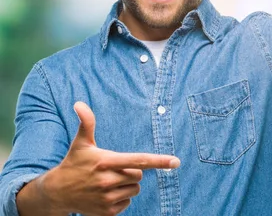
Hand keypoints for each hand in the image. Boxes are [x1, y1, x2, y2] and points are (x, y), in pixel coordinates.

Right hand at [42, 102, 179, 215]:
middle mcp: (107, 181)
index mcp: (105, 161)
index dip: (159, 161)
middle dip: (130, 171)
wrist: (57, 193)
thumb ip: (87, 123)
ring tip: (107, 182)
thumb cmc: (74, 163)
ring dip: (127, 185)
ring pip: (135, 189)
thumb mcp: (81, 143)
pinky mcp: (107, 212)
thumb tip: (79, 103)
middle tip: (112, 170)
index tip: (176, 162)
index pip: (139, 160)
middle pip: (139, 175)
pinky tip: (105, 195)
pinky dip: (121, 199)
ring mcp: (107, 198)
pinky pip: (128, 203)